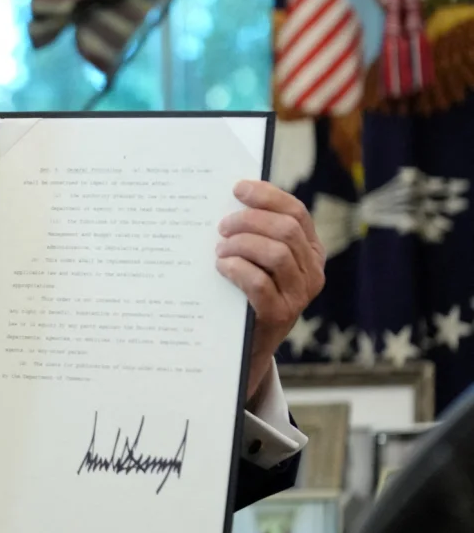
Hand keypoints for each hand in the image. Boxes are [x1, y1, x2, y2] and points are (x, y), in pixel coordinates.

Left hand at [216, 180, 324, 403]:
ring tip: (220, 248)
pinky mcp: (280, 315)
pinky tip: (222, 266)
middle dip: (249, 221)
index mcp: (311, 251)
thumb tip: (231, 201)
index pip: (296, 212)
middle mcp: (313, 271)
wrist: (247, 344)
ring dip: (241, 244)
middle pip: (286, 230)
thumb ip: (257, 234)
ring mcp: (300, 294)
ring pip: (276, 254)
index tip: (238, 188)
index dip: (267, 196)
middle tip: (222, 226)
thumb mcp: (259, 260)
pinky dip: (237, 269)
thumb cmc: (247, 293)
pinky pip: (260, 283)